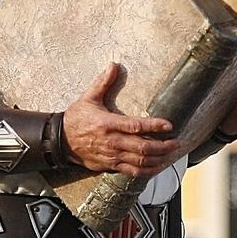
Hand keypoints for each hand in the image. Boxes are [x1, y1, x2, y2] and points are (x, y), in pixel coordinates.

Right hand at [63, 63, 183, 178]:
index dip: (153, 126)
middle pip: (142, 147)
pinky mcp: (110, 165)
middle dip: (162, 146)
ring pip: (139, 162)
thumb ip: (103, 82)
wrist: (60, 141)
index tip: (168, 125)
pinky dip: (147, 171)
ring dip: (158, 159)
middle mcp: (112, 142)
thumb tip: (114, 65)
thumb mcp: (88, 98)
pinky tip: (157, 167)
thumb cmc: (76, 118)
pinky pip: (132, 172)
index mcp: (107, 124)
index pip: (135, 126)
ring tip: (171, 154)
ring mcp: (112, 156)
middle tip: (176, 142)